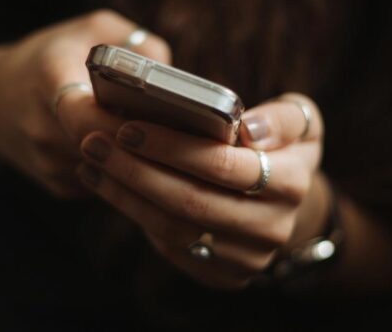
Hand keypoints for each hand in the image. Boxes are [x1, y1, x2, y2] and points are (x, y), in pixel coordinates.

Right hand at [0, 9, 170, 197]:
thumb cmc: (50, 58)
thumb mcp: (90, 29)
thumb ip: (134, 42)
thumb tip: (173, 76)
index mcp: (48, 82)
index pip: (87, 116)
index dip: (126, 122)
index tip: (160, 116)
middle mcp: (43, 129)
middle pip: (108, 149)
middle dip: (146, 142)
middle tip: (183, 133)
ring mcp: (49, 164)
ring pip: (112, 171)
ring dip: (140, 158)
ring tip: (168, 140)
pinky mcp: (58, 186)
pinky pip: (105, 182)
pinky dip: (125, 169)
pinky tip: (135, 150)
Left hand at [77, 92, 328, 288]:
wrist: (282, 203)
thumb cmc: (280, 148)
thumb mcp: (299, 122)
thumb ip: (283, 118)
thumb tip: (249, 130)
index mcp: (291, 183)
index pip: (223, 165)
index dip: (172, 147)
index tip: (128, 127)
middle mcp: (272, 227)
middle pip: (191, 201)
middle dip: (135, 170)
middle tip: (94, 142)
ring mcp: (246, 257)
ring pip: (173, 227)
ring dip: (124, 193)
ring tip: (91, 161)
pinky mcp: (222, 274)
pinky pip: (169, 245)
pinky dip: (132, 212)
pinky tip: (105, 184)